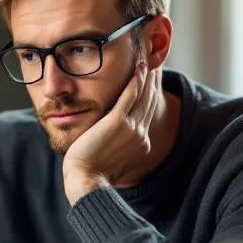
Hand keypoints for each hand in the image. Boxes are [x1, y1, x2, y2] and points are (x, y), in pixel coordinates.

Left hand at [62, 61, 160, 204]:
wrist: (86, 182)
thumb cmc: (91, 174)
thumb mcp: (112, 158)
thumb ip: (117, 145)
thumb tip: (109, 137)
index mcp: (141, 144)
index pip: (149, 113)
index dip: (152, 94)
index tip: (153, 79)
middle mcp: (140, 134)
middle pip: (150, 101)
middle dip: (153, 81)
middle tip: (156, 62)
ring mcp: (131, 128)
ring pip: (143, 96)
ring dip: (147, 76)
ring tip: (148, 59)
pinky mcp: (117, 123)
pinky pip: (130, 96)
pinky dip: (136, 81)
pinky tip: (139, 68)